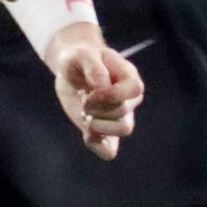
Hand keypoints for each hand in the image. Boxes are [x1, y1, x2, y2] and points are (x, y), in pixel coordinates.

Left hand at [50, 31, 142, 159]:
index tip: (91, 91)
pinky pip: (109, 150)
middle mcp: (129, 99)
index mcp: (129, 77)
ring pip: (123, 129)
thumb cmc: (79, 60)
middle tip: (84, 99)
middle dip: (98, 108)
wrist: (71, 72)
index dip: (112, 94)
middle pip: (124, 110)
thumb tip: (103, 87)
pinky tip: (86, 134)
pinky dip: (97, 146)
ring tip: (85, 114)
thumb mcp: (81, 56)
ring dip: (99, 125)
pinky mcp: (105, 132)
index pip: (135, 89)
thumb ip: (94, 68)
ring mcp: (119, 117)